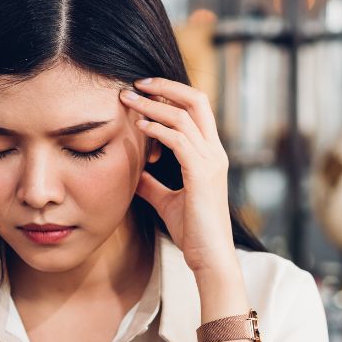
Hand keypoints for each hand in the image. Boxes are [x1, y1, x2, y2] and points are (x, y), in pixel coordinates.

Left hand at [120, 78, 236, 275]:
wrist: (210, 257)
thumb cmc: (193, 232)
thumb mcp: (167, 201)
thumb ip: (152, 184)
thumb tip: (133, 173)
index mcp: (211, 155)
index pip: (196, 109)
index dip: (171, 94)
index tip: (143, 91)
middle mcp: (214, 152)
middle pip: (196, 100)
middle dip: (165, 86)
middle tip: (135, 84)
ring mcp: (211, 161)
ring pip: (183, 116)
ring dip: (152, 105)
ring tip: (127, 100)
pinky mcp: (201, 174)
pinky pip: (179, 140)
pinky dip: (158, 129)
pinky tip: (139, 127)